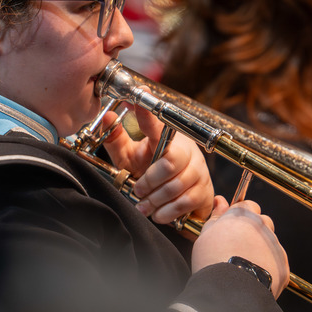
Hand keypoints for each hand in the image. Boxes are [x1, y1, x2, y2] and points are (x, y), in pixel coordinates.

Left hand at [102, 100, 213, 222]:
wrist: (176, 201)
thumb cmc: (151, 175)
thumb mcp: (131, 158)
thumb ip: (116, 140)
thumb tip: (106, 117)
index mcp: (168, 138)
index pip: (158, 124)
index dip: (147, 114)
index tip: (139, 99)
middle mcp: (188, 151)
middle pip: (170, 162)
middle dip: (149, 181)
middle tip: (138, 189)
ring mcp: (199, 171)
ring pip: (176, 186)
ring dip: (155, 200)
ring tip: (145, 205)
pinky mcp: (205, 191)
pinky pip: (186, 202)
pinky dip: (167, 212)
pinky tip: (158, 213)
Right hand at [194, 197, 289, 298]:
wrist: (230, 289)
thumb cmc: (213, 261)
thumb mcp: (206, 234)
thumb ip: (216, 216)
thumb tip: (220, 201)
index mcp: (244, 214)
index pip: (248, 205)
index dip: (240, 217)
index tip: (233, 227)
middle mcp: (263, 226)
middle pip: (262, 222)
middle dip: (253, 231)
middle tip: (237, 247)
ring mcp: (274, 244)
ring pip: (270, 243)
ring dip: (261, 249)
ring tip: (244, 264)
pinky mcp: (282, 264)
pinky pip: (276, 262)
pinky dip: (268, 267)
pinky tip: (253, 275)